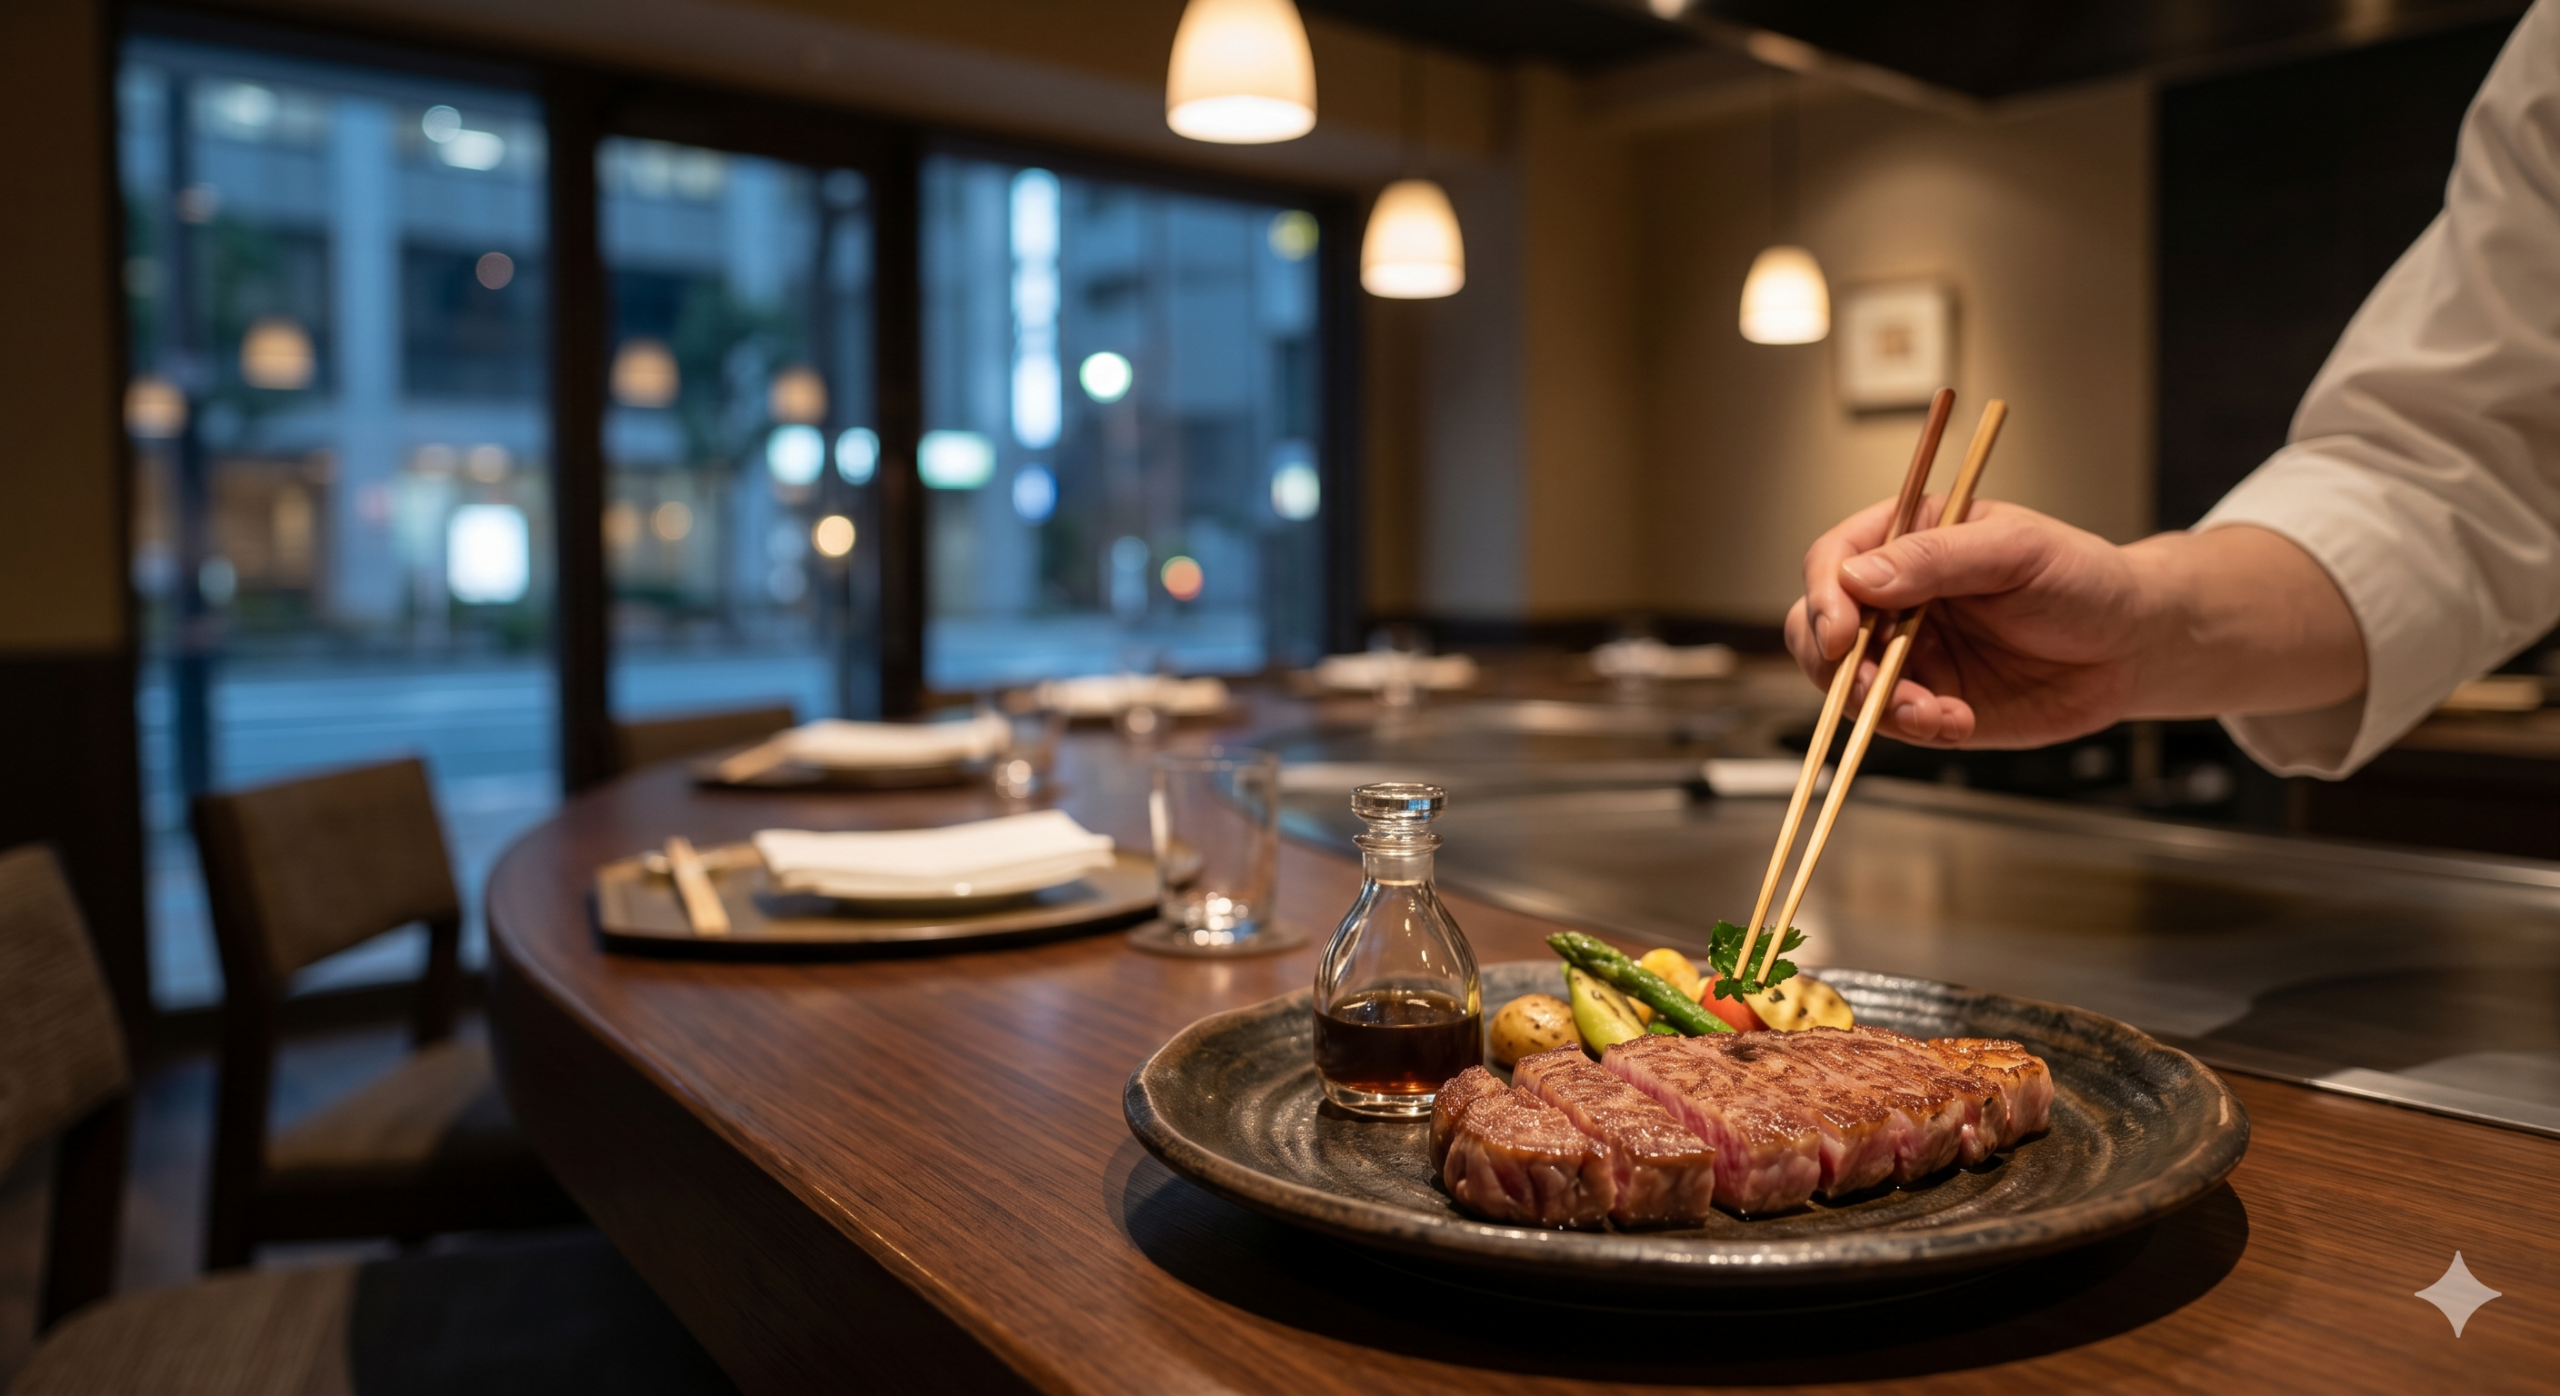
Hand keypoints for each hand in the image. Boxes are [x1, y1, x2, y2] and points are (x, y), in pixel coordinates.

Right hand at [1784, 497, 2144, 747]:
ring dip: (1878, 705)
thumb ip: (1937, 559)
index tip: (1843, 630)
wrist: (2132, 647)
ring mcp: (1907, 653)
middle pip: (1817, 628)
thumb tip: (1859, 577)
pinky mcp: (1928, 702)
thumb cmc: (2084, 580)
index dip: (1824, 596)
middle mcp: (1896, 598)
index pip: (1832, 561)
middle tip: (1876, 685)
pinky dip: (1915, 729)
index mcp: (1908, 541)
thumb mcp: (2017, 551)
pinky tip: (1959, 721)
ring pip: (1844, 683)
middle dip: (1837, 664)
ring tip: (1936, 712)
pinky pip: (1891, 722)